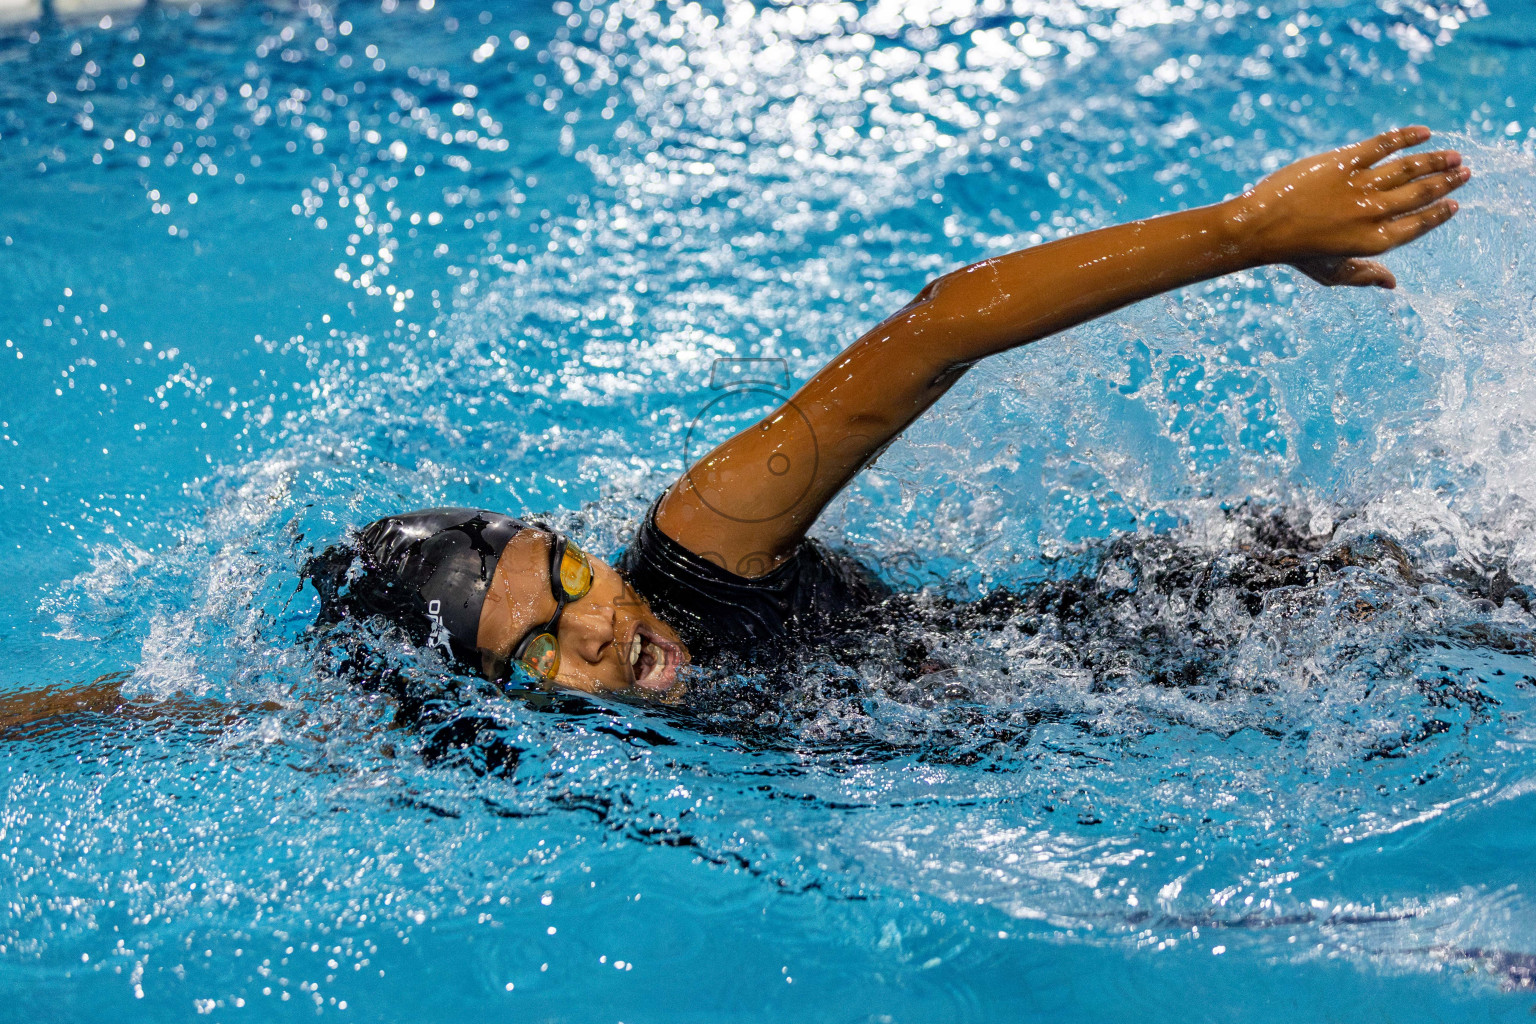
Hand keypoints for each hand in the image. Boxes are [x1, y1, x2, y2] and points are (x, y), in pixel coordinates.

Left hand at [1228, 126, 1468, 288]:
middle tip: (1464, 172)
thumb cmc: (1295, 253)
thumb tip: (1392, 284)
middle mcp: (1372, 214)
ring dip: (1435, 160)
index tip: (1454, 204)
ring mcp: (1359, 187)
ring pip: (1408, 168)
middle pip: (1420, 194)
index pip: (1418, 225)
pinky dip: (1407, 137)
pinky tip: (1424, 133)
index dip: (1439, 214)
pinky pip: (1384, 145)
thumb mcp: (1330, 273)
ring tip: (1453, 156)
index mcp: (1373, 242)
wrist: (1259, 227)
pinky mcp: (1344, 162)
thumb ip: (1364, 276)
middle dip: (1446, 182)